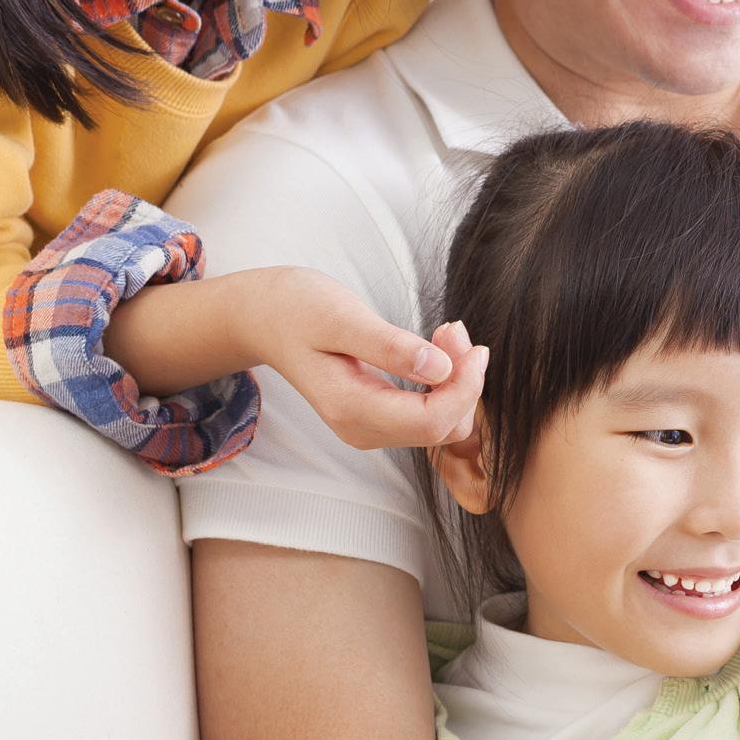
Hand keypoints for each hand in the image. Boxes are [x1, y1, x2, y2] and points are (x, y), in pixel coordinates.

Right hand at [253, 270, 487, 449]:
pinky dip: (444, 383)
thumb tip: (439, 369)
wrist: (264, 318)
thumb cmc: (297, 310)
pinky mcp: (377, 416)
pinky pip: (428, 413)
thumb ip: (390, 346)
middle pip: (443, 428)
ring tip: (446, 333)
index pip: (432, 423)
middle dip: (464, 382)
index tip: (474, 347)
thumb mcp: (342, 317)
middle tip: (454, 330)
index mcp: (351, 409)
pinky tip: (437, 346)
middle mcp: (361, 430)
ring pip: (440, 424)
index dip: (465, 389)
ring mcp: (369, 428)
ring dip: (456, 381)